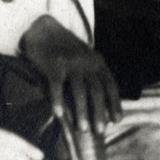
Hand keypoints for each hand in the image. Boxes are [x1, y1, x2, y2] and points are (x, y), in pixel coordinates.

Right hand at [19, 15, 120, 134]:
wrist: (43, 29)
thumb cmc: (64, 50)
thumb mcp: (85, 59)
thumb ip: (92, 76)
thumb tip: (100, 105)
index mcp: (97, 62)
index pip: (110, 85)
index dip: (115, 103)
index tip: (117, 120)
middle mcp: (87, 62)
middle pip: (97, 90)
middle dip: (100, 112)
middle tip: (100, 131)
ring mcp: (70, 63)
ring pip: (79, 91)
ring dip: (82, 111)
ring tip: (82, 129)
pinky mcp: (53, 64)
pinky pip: (57, 86)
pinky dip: (58, 101)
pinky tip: (60, 115)